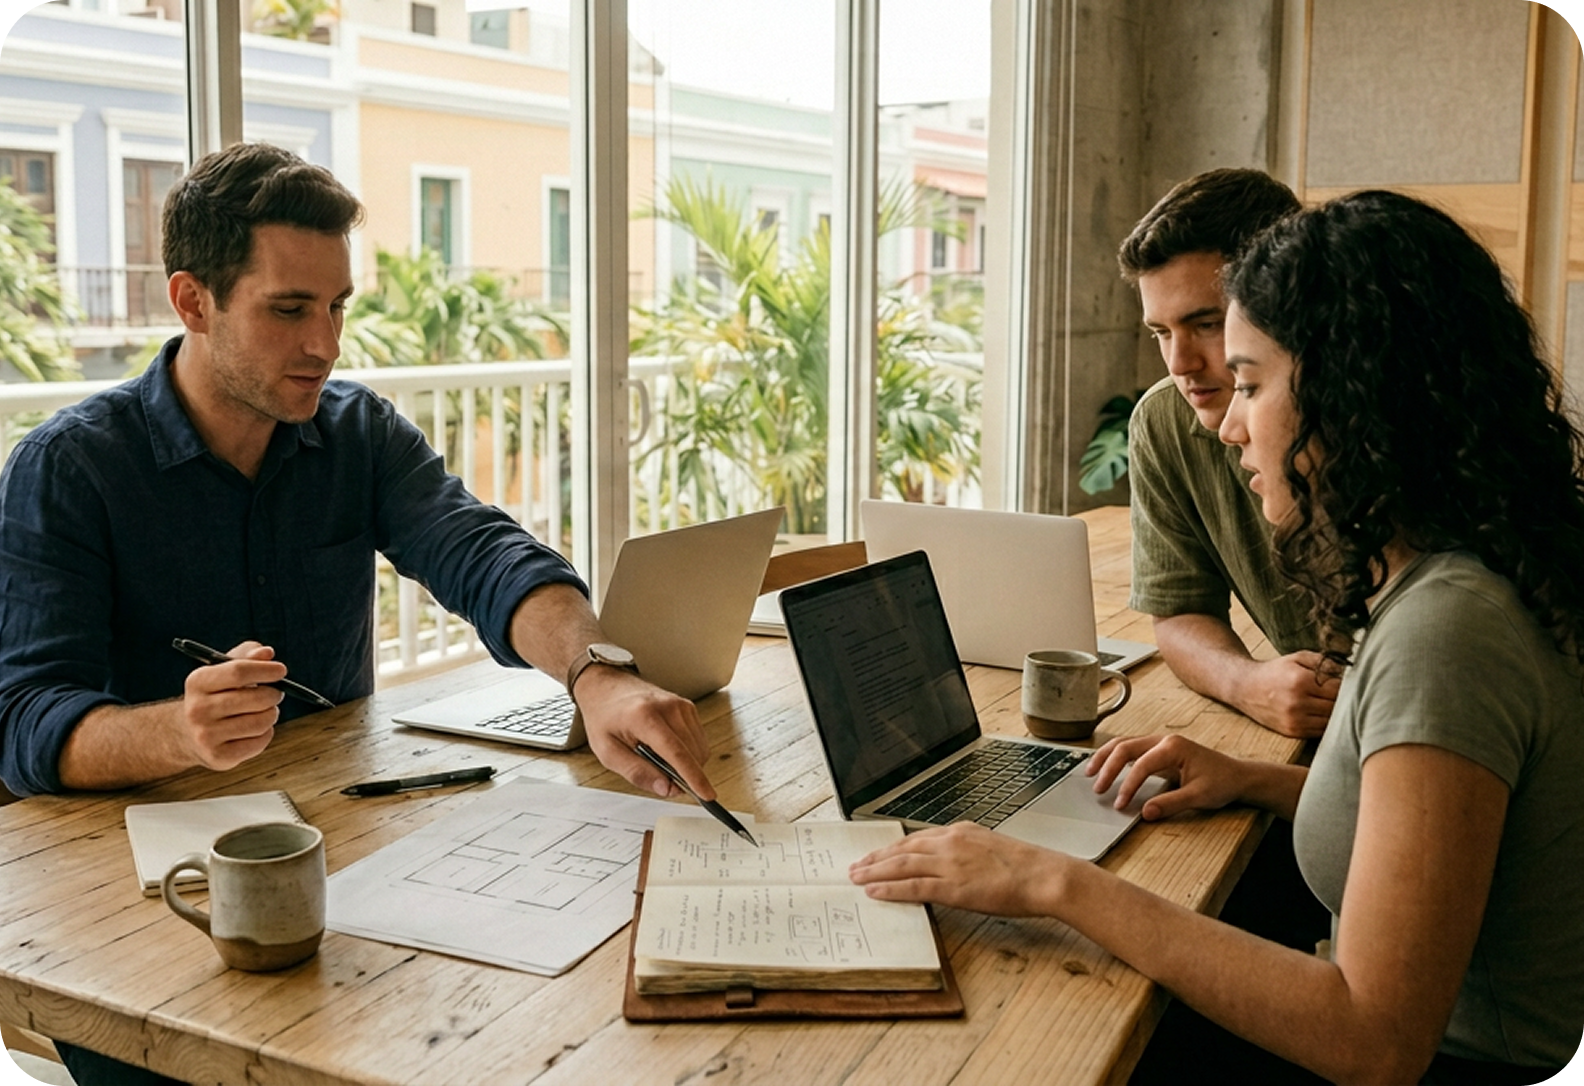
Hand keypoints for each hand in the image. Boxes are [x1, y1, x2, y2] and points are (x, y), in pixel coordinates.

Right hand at [179, 641, 283, 769]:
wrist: (188, 733)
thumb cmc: (216, 695)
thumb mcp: (224, 670)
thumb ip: (247, 655)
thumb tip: (267, 653)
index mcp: (197, 682)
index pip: (238, 672)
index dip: (265, 670)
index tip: (281, 671)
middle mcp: (197, 709)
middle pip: (255, 699)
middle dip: (274, 694)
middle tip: (275, 693)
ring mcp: (206, 735)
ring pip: (261, 722)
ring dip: (271, 715)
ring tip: (265, 711)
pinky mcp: (218, 756)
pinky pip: (259, 742)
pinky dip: (265, 734)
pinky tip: (255, 730)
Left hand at [573, 665, 712, 798]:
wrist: (606, 687)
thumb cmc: (604, 717)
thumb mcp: (608, 752)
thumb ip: (637, 772)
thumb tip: (666, 789)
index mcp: (644, 717)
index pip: (676, 752)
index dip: (693, 777)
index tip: (707, 795)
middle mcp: (668, 707)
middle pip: (692, 754)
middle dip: (683, 776)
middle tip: (659, 779)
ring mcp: (681, 705)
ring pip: (699, 749)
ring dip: (686, 764)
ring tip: (657, 757)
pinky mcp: (688, 707)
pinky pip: (698, 740)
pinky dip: (688, 752)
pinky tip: (666, 749)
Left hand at [848, 822, 1064, 915]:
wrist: (1043, 875)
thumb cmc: (1025, 866)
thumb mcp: (991, 847)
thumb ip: (967, 851)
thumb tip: (951, 862)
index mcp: (960, 832)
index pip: (916, 838)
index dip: (893, 847)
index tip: (877, 853)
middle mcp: (951, 843)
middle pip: (903, 848)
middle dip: (876, 857)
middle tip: (855, 865)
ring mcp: (950, 864)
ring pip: (902, 865)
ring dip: (875, 871)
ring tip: (856, 878)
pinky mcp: (953, 886)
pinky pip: (913, 887)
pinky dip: (890, 889)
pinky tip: (875, 891)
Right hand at [1086, 734, 1244, 820]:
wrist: (1237, 776)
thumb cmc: (1222, 783)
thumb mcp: (1198, 797)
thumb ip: (1171, 804)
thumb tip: (1145, 812)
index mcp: (1173, 747)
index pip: (1141, 765)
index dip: (1128, 786)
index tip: (1121, 804)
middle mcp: (1163, 740)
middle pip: (1125, 747)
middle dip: (1108, 767)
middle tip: (1097, 788)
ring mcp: (1160, 743)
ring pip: (1124, 744)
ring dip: (1106, 757)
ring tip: (1090, 773)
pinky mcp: (1159, 750)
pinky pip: (1131, 749)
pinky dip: (1115, 757)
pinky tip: (1105, 767)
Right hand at [1236, 651, 1337, 737]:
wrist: (1245, 688)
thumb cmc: (1275, 671)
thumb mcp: (1298, 658)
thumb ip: (1324, 662)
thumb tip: (1350, 672)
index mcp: (1300, 680)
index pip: (1338, 688)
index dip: (1346, 685)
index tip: (1346, 683)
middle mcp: (1297, 702)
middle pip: (1336, 705)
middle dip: (1342, 700)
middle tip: (1343, 694)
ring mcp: (1294, 719)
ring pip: (1331, 720)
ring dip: (1335, 713)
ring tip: (1331, 703)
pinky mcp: (1292, 731)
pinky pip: (1320, 731)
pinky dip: (1325, 723)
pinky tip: (1321, 713)